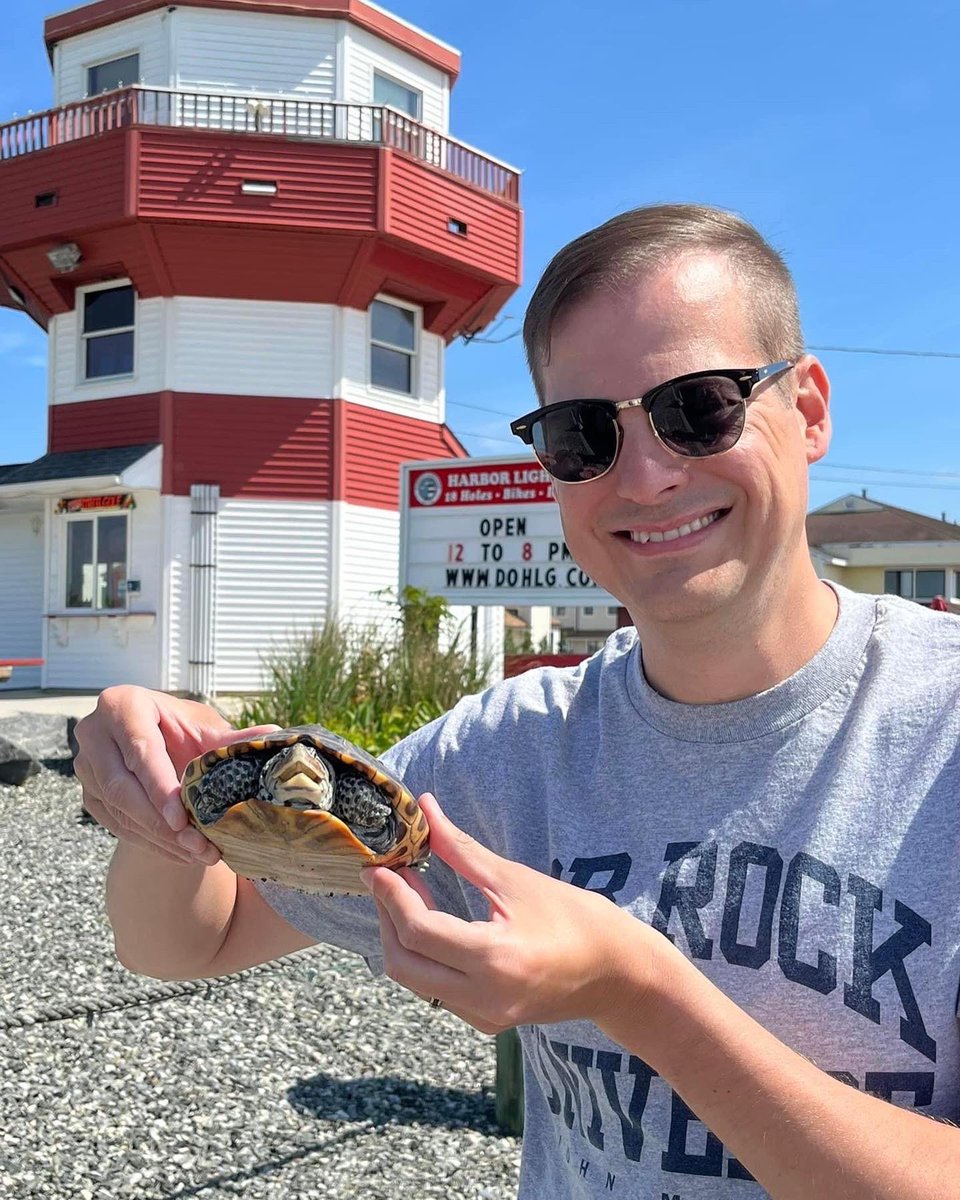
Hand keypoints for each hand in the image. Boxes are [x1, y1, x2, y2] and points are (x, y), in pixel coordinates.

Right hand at [74, 685, 278, 866]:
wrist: (155, 739)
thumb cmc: (182, 728)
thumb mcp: (205, 728)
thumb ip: (234, 738)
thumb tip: (275, 734)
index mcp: (122, 704)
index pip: (140, 750)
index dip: (160, 788)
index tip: (182, 820)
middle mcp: (95, 733)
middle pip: (123, 787)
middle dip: (161, 823)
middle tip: (198, 846)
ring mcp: (86, 766)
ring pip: (118, 810)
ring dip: (159, 838)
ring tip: (198, 854)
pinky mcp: (88, 793)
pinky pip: (116, 825)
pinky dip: (150, 843)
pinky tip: (180, 854)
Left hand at [362, 793, 653, 1034]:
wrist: (619, 974)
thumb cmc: (575, 918)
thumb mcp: (517, 879)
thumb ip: (462, 849)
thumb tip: (425, 809)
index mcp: (494, 959)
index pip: (418, 931)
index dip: (390, 895)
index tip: (377, 865)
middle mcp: (483, 997)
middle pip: (403, 964)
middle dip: (387, 918)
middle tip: (387, 877)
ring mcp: (484, 1015)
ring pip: (415, 980)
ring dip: (402, 936)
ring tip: (408, 892)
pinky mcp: (487, 1021)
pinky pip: (436, 990)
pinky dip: (423, 956)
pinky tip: (431, 922)